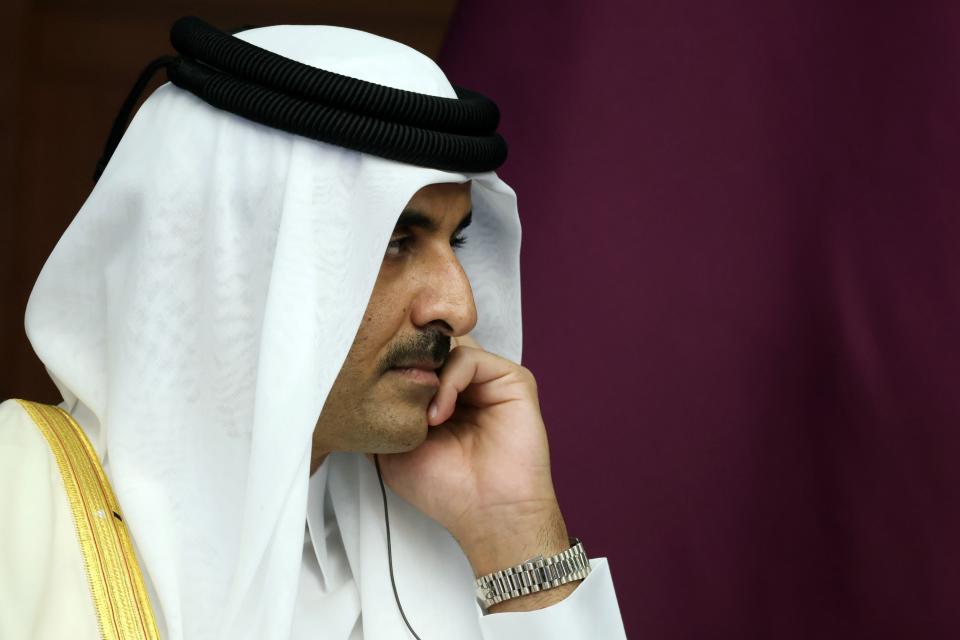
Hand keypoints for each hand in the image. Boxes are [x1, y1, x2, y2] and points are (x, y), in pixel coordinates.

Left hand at [374, 335, 576, 609]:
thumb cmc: (445, 489)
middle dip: (410, 358)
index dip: (394, 362)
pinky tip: (439, 416)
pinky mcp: (512, 379)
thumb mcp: (391, 448)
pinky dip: (448, 381)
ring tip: (421, 418)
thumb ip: (380, 412)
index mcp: (441, 396)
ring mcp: (489, 379)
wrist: (488, 513)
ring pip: (449, 345)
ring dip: (426, 375)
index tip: (372, 383)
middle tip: (393, 387)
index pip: (416, 357)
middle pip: (433, 344)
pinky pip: (471, 358)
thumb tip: (354, 383)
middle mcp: (466, 383)